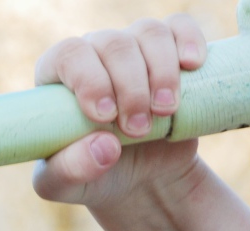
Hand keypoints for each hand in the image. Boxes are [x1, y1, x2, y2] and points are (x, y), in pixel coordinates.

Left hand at [32, 16, 207, 210]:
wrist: (139, 180)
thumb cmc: (92, 177)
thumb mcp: (65, 187)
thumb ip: (69, 171)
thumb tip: (104, 146)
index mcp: (57, 78)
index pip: (68, 55)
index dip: (89, 80)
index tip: (105, 116)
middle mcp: (93, 55)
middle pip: (113, 44)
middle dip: (130, 87)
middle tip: (138, 129)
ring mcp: (132, 49)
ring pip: (148, 34)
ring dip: (161, 72)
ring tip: (165, 112)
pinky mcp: (169, 52)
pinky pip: (179, 26)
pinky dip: (188, 40)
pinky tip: (192, 65)